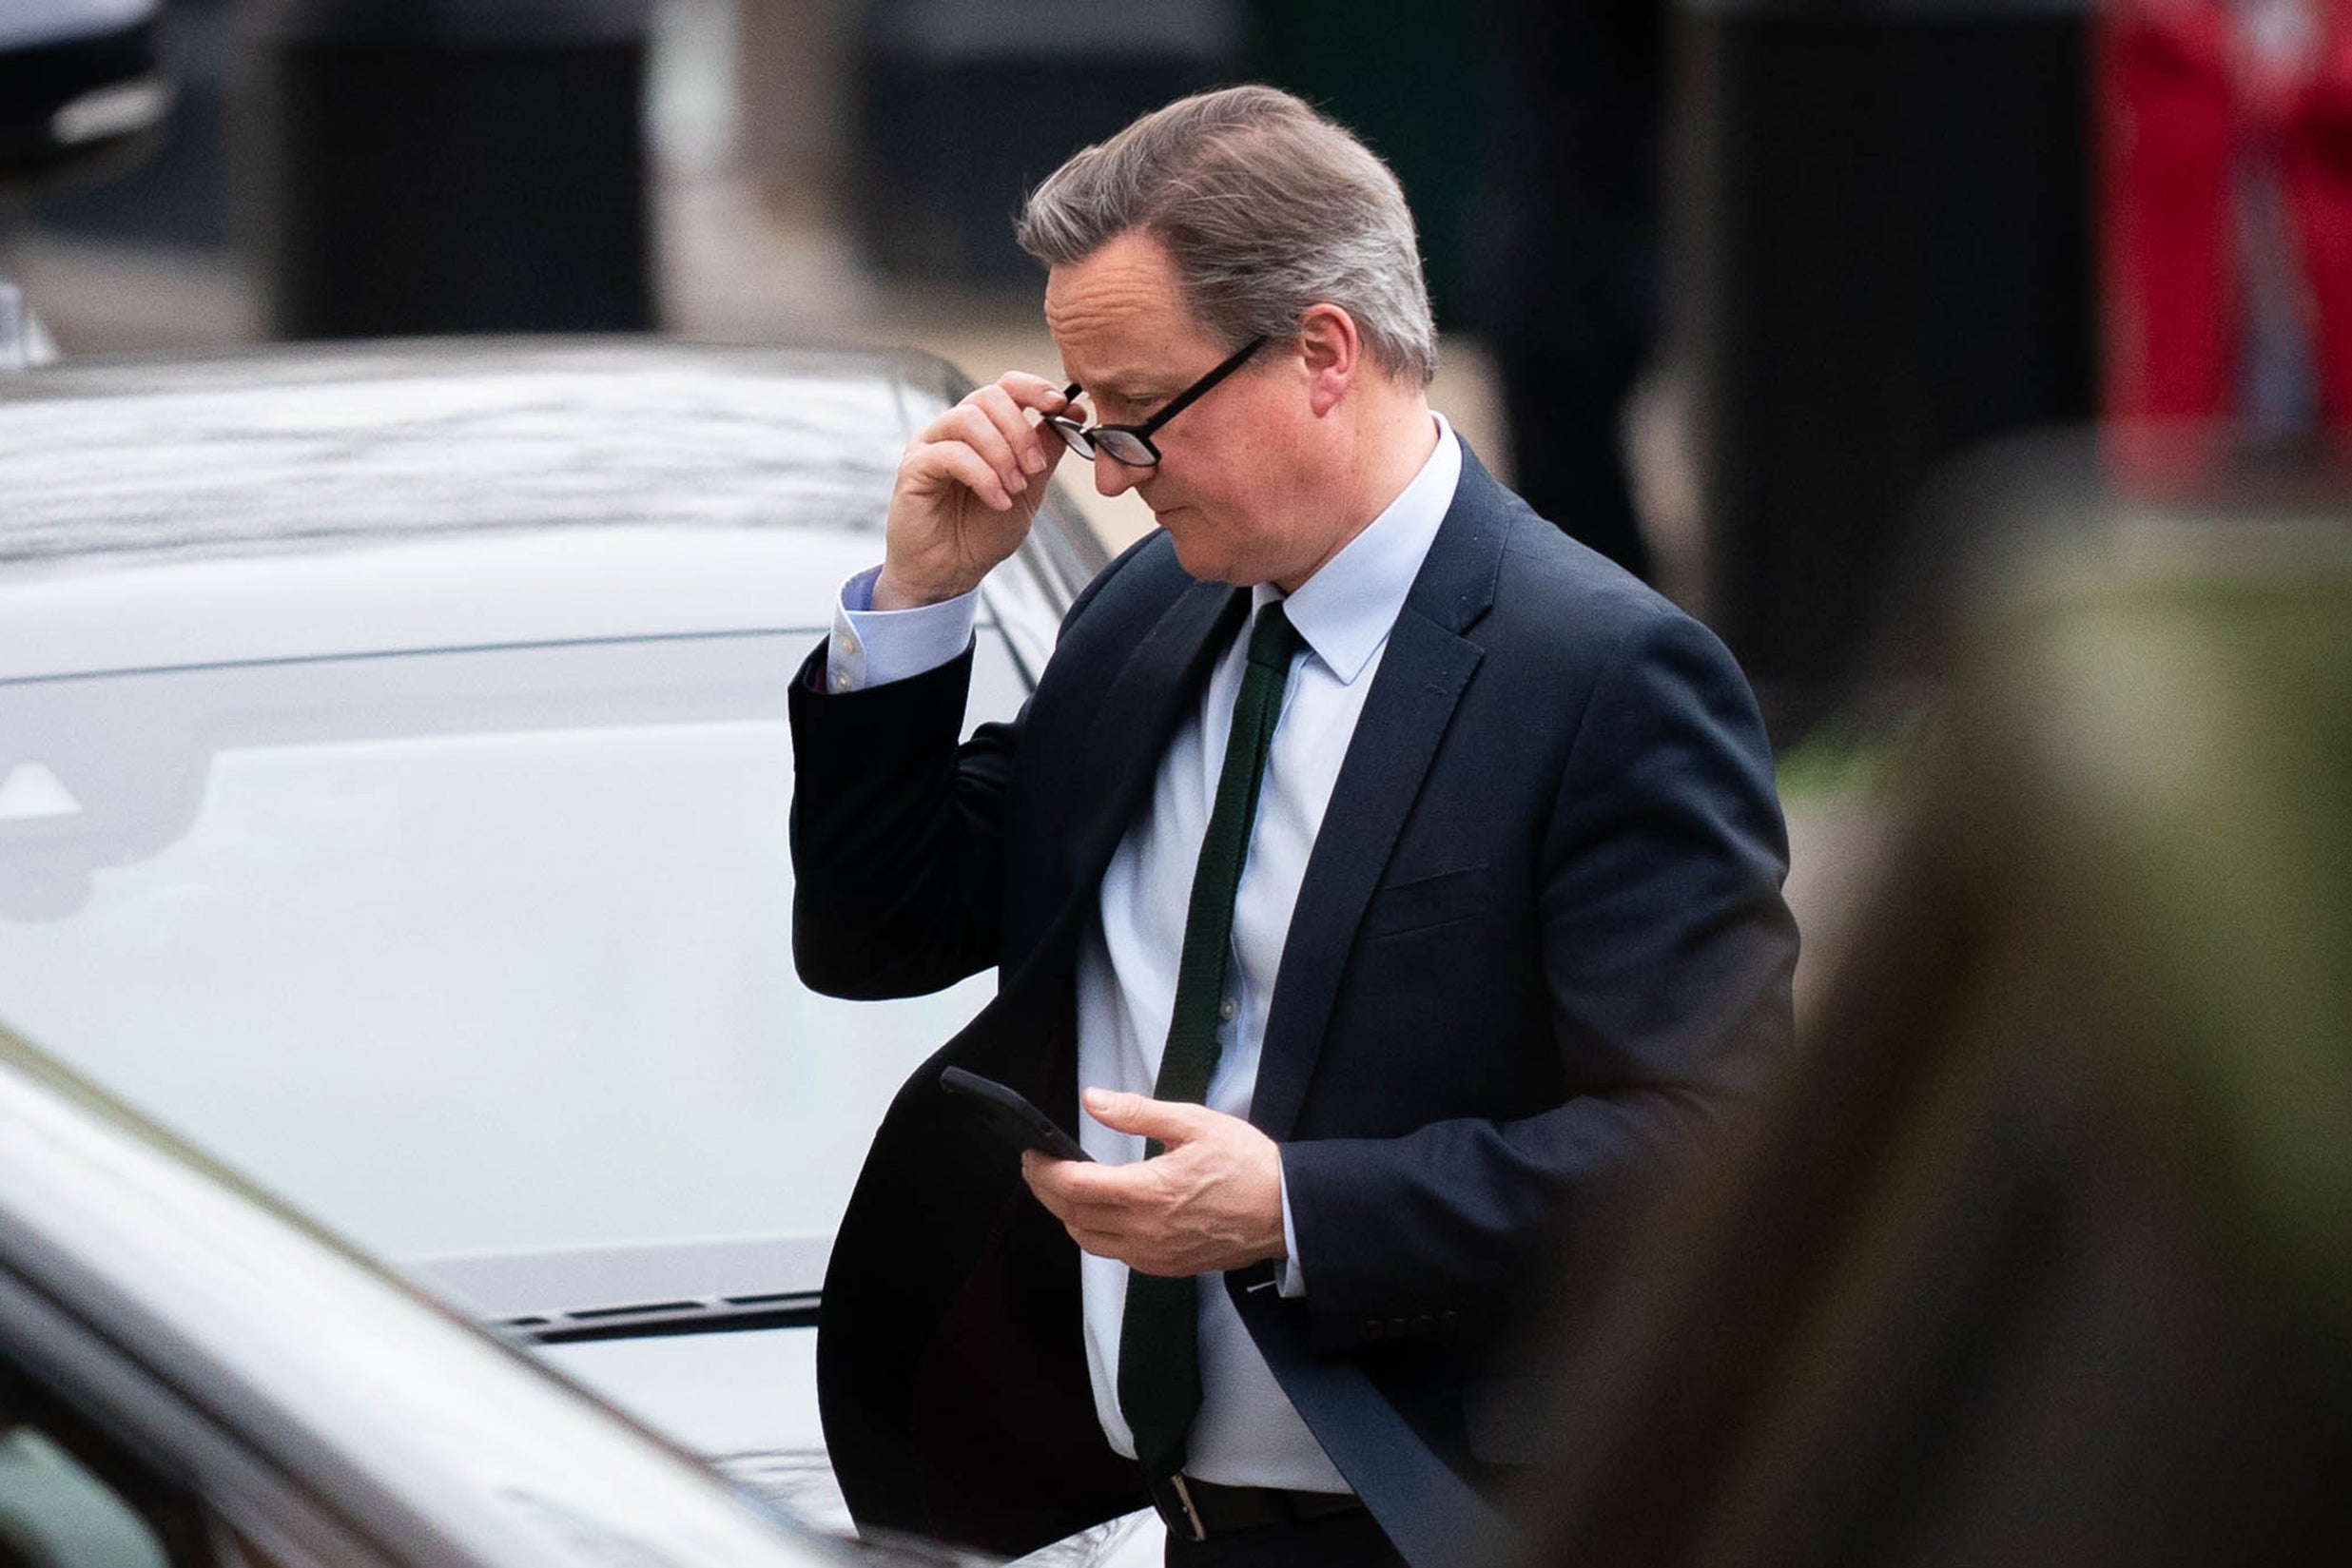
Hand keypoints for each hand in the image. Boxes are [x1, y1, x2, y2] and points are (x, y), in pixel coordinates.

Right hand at [875, 372, 1069, 608]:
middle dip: (1021, 431)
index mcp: (983, 429)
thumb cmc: (983, 533)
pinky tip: (998, 500)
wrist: (951, 573)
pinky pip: (952, 453)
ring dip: (1002, 454)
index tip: (1059, 406)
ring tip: (1014, 489)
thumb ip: (1046, 451)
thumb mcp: (1030, 490)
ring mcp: (931, 445)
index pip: (1005, 386)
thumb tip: (1072, 414)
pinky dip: (983, 476)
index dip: (1034, 389)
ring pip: (969, 419)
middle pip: (989, 397)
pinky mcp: (915, 467)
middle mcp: (954, 429)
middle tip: (1035, 468)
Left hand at [1021, 1088, 1286, 1276]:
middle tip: (1037, 1166)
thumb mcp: (1193, 1123)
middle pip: (1071, 1215)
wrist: (1286, 1210)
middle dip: (1045, 1190)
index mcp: (1149, 1192)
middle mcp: (1145, 1230)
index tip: (1033, 1153)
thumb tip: (1093, 1099)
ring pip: (1087, 1240)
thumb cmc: (1247, 1164)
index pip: (1074, 1186)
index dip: (1044, 1170)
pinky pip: (1114, 1254)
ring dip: (1066, 1214)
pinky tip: (1099, 1212)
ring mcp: (1154, 1254)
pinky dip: (1094, 1233)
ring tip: (1061, 1188)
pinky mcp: (1165, 1267)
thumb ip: (1136, 1113)